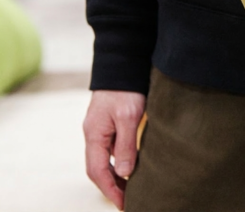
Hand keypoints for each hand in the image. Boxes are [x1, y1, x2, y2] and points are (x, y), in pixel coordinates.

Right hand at [83, 90, 145, 210]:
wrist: (122, 65)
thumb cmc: (125, 90)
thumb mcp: (129, 117)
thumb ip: (126, 145)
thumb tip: (123, 173)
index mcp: (94, 135)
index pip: (97, 171)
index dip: (109, 190)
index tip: (123, 204)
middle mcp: (94, 135)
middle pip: (98, 169)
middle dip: (112, 187)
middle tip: (129, 201)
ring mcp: (100, 130)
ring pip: (105, 160)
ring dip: (116, 176)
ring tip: (133, 189)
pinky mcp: (110, 125)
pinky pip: (111, 150)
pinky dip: (120, 162)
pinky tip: (133, 167)